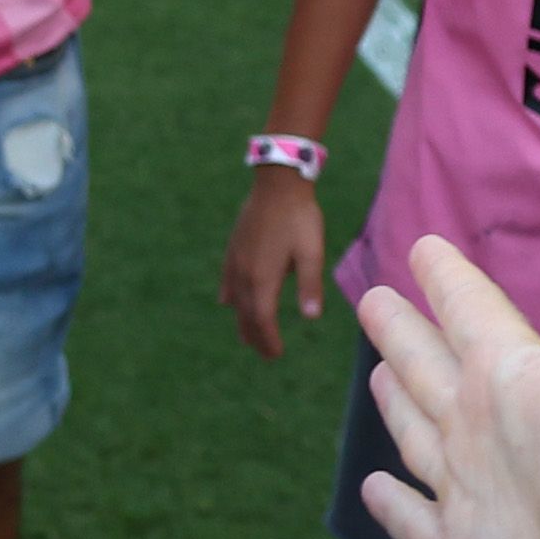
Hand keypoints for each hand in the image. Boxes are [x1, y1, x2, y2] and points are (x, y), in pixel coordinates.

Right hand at [220, 167, 328, 357]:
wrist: (277, 183)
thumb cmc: (299, 217)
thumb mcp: (311, 251)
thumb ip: (310, 285)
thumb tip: (311, 317)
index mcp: (263, 277)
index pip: (263, 319)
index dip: (268, 340)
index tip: (276, 355)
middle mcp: (244, 274)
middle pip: (246, 315)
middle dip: (256, 337)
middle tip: (266, 354)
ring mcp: (235, 261)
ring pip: (235, 301)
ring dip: (243, 322)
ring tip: (249, 337)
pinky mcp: (233, 249)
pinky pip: (227, 282)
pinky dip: (230, 298)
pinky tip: (229, 302)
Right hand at [355, 152, 539, 538]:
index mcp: (519, 373)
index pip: (472, 309)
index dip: (446, 277)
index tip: (423, 243)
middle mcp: (491, 427)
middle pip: (433, 365)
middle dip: (405, 331)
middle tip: (374, 296)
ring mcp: (473, 493)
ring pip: (419, 435)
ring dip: (397, 403)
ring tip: (380, 375)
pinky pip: (412, 521)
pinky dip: (390, 505)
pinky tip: (375, 486)